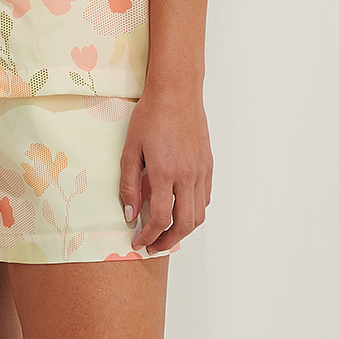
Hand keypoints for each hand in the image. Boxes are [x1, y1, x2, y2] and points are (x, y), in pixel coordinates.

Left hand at [119, 82, 212, 253]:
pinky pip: (205, 198)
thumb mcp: (130, 150)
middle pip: (185, 224)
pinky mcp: (208, 165)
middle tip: (153, 245)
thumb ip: (129, 185)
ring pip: (199, 214)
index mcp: (165, 172)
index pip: (160, 218)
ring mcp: (201, 171)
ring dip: (183, 230)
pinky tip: (180, 210)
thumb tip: (130, 215)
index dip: (149, 236)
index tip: (139, 242)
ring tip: (167, 233)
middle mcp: (187, 175)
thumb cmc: (150, 116)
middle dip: (168, 241)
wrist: (176, 93)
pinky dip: (194, 211)